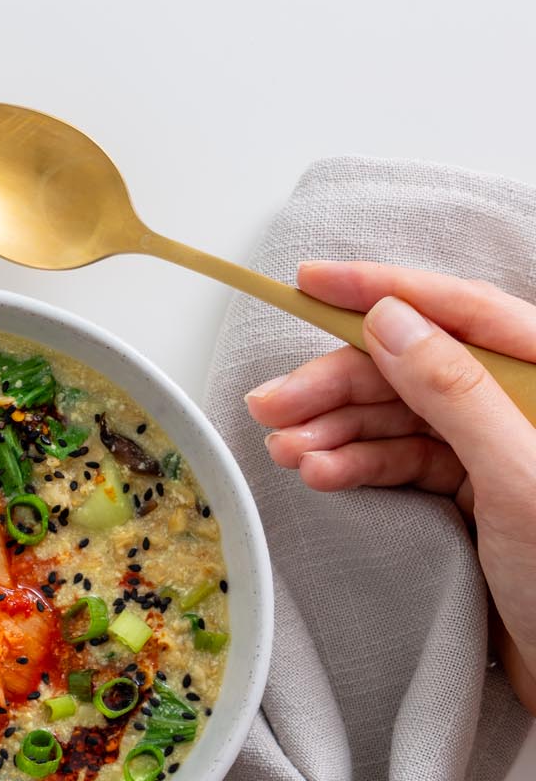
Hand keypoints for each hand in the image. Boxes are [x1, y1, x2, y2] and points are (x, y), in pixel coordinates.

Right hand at [246, 262, 535, 712]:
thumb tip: (390, 321)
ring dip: (337, 430)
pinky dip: (358, 466)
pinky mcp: (480, 497)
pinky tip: (319, 473)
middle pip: (418, 366)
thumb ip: (455, 393)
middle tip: (271, 402)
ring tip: (285, 451)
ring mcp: (500, 450)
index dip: (382, 291)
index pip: (461, 312)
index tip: (312, 284)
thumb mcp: (518, 477)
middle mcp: (524, 405)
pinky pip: (407, 463)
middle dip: (339, 382)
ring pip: (403, 417)